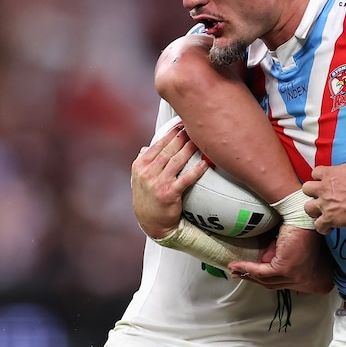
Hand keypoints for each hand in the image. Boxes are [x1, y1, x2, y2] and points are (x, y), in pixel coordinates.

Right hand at [132, 121, 205, 238]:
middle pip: (168, 150)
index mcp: (140, 165)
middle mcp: (147, 173)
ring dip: (190, 149)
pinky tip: (205, 163)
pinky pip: (185, 179)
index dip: (171, 133)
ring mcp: (157, 183)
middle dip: (182, 137)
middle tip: (195, 127)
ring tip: (201, 140)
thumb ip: (143, 162)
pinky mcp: (169, 193)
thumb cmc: (147, 199)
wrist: (150, 223)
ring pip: (177, 161)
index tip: (182, 124)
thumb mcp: (139, 179)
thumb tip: (145, 147)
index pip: (158, 144)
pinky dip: (196, 170)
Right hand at [228, 224, 334, 293]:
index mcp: (305, 271)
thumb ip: (278, 254)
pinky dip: (247, 268)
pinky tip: (238, 266)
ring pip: (265, 279)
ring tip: (235, 269)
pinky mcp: (284, 267)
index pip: (282, 280)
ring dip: (247, 274)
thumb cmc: (302, 226)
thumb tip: (264, 258)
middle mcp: (300, 276)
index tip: (251, 275)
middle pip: (272, 283)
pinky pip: (261, 271)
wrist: (304, 217)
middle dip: (253, 279)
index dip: (265, 279)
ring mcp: (292, 273)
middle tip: (239, 274)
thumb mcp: (289, 245)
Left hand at [302, 152, 345, 233]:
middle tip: (321, 195)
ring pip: (308, 208)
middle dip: (312, 192)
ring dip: (314, 210)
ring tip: (322, 212)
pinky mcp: (329, 219)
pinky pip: (319, 226)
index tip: (325, 180)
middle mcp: (323, 189)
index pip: (315, 172)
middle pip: (306, 189)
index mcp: (329, 174)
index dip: (320, 176)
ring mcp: (324, 205)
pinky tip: (328, 227)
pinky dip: (322, 227)